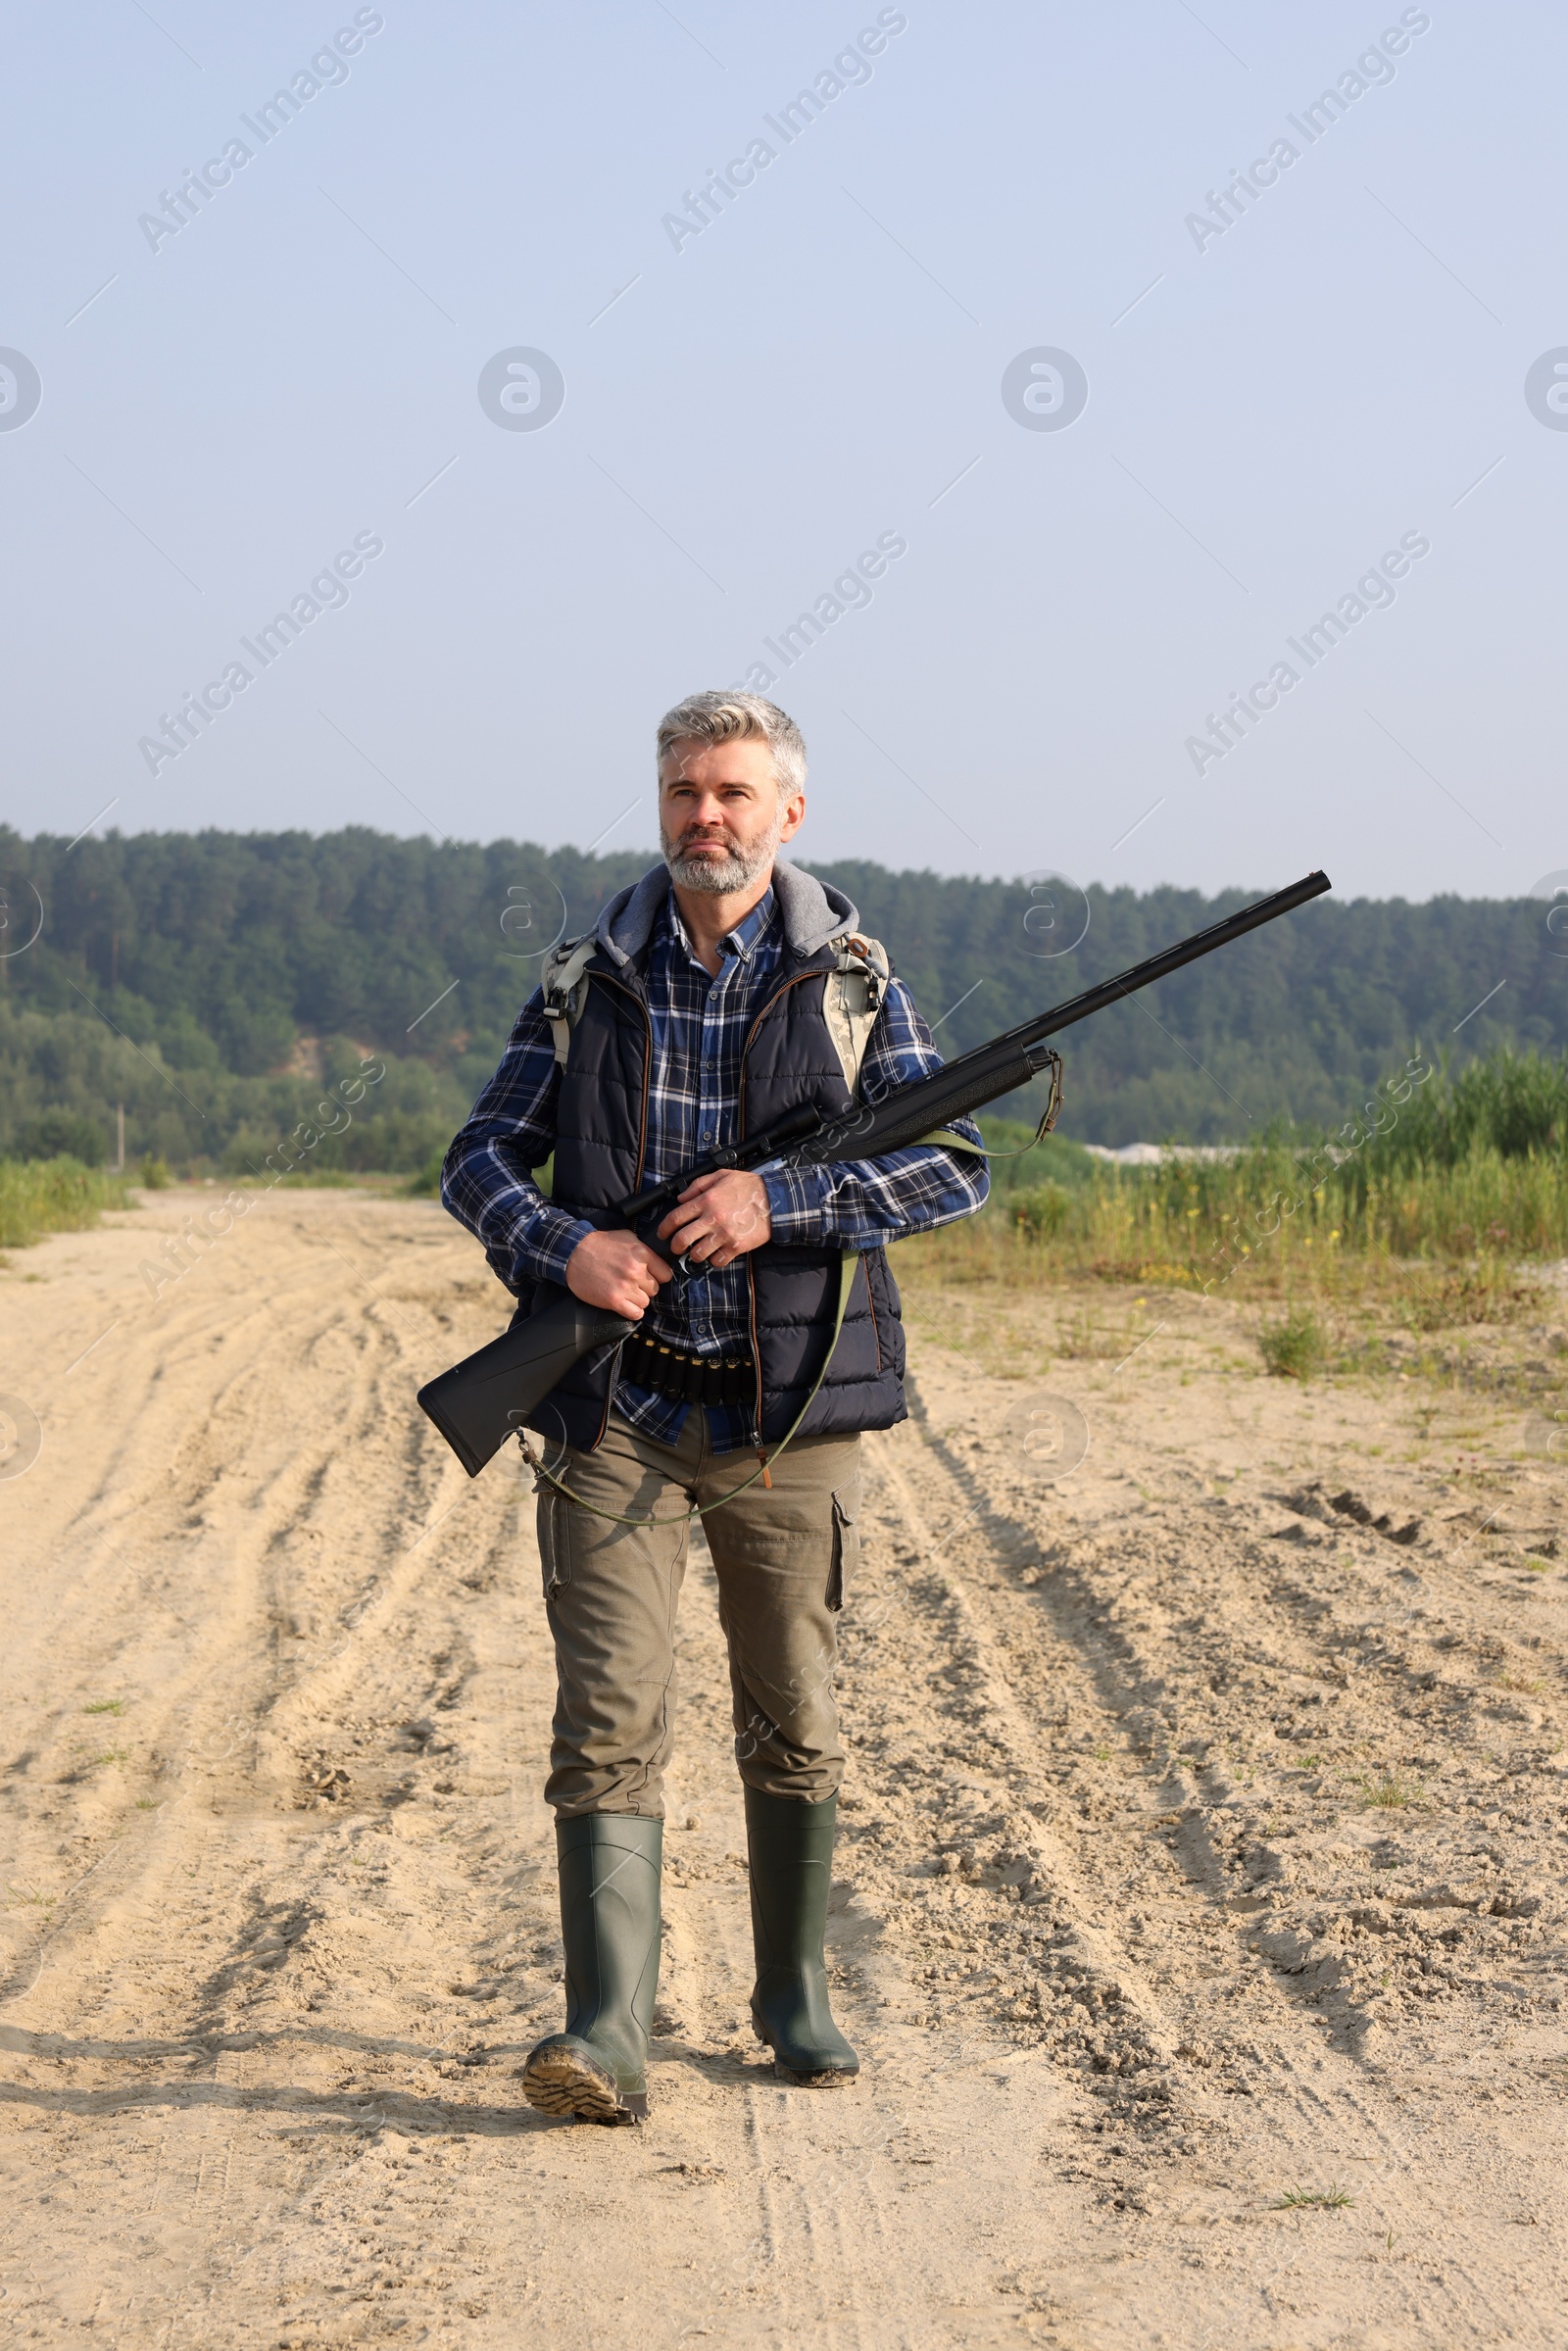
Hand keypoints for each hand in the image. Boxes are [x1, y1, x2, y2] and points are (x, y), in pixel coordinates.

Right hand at [565, 1229, 672, 1318]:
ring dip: (637, 1299)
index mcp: (641, 1254)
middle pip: (655, 1289)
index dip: (659, 1276)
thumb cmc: (599, 1244)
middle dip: (645, 1288)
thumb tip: (657, 1260)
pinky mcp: (613, 1300)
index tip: (652, 1277)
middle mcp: (636, 1271)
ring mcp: (625, 1287)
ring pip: (646, 1302)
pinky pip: (636, 1314)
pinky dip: (632, 1311)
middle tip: (633, 1283)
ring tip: (626, 1292)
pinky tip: (625, 1304)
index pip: (666, 1274)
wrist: (574, 1253)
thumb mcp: (626, 1237)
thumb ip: (644, 1249)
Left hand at [657, 1169, 771, 1268]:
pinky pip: (717, 1261)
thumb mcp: (722, 1175)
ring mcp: (724, 1235)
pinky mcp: (736, 1247)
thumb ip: (698, 1185)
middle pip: (682, 1240)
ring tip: (697, 1251)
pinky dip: (714, 1260)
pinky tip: (716, 1253)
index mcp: (706, 1201)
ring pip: (698, 1254)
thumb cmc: (749, 1187)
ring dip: (694, 1255)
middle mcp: (712, 1219)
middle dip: (675, 1246)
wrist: (776, 1200)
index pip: (675, 1218)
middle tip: (676, 1247)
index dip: (664, 1228)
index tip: (662, 1234)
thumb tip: (680, 1198)